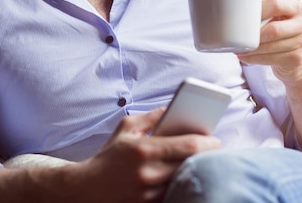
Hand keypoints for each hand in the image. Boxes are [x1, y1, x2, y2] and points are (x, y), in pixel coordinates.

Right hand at [69, 108, 221, 202]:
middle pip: (191, 164)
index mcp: (145, 150)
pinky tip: (184, 177)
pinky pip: (174, 194)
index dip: (208, 142)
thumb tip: (173, 108)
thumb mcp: (126, 129)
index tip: (216, 139)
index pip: (189, 146)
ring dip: (193, 171)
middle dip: (205, 157)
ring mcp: (149, 193)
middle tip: (213, 151)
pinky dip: (181, 185)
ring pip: (184, 181)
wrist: (85, 190)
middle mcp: (149, 173)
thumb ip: (152, 116)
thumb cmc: (108, 156)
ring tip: (201, 163)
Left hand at [236, 0, 301, 81]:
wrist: (295, 56)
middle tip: (238, 37)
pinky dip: (256, 59)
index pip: (276, 4)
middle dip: (253, 35)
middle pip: (274, 30)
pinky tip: (246, 57)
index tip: (241, 16)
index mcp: (300, 8)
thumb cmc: (281, 28)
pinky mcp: (298, 60)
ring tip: (238, 48)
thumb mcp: (278, 11)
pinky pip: (273, 60)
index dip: (257, 10)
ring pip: (272, 47)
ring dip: (252, 50)